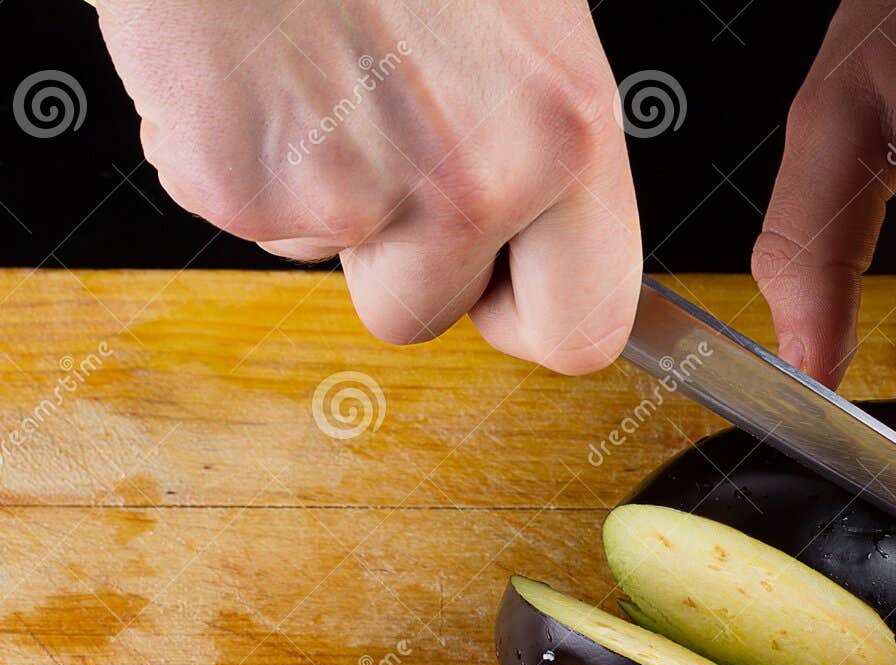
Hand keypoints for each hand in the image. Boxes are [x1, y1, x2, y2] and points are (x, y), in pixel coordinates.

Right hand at [96, 0, 640, 371]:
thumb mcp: (527, 26)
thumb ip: (543, 148)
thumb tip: (551, 254)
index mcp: (571, 132)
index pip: (583, 331)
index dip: (523, 311)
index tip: (493, 275)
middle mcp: (478, 178)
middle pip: (425, 317)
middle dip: (396, 260)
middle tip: (379, 143)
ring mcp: (353, 191)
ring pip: (332, 269)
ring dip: (321, 203)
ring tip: (318, 79)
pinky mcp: (240, 183)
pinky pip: (248, 223)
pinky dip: (239, 158)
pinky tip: (257, 70)